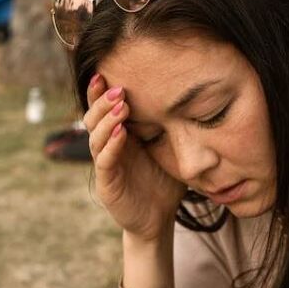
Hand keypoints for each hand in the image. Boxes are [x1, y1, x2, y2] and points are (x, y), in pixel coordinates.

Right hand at [84, 73, 185, 240]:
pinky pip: (105, 161)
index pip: (105, 107)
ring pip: (96, 136)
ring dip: (107, 119)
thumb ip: (173, 126)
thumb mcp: (171, 149)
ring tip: (121, 105)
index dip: (102, 90)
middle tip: (117, 87)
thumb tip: (194, 96)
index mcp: (120, 134)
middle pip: (94, 117)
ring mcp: (105, 164)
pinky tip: (121, 133)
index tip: (107, 69)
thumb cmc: (164, 181)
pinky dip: (111, 146)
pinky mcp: (108, 183)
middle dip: (102, 100)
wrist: (159, 218)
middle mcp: (108, 146)